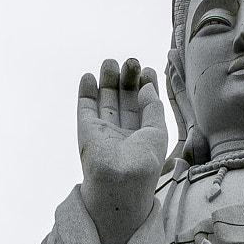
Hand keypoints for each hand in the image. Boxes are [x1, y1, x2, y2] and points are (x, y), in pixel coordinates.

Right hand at [78, 58, 167, 243]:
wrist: (120, 181)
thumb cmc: (143, 162)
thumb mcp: (158, 131)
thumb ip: (153, 106)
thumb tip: (145, 85)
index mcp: (143, 135)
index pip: (144, 105)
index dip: (146, 86)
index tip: (148, 70)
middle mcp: (123, 132)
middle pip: (125, 98)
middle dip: (127, 78)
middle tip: (131, 61)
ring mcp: (104, 130)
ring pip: (105, 99)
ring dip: (107, 80)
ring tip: (110, 62)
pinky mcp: (86, 130)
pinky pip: (85, 107)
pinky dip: (86, 91)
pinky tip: (90, 76)